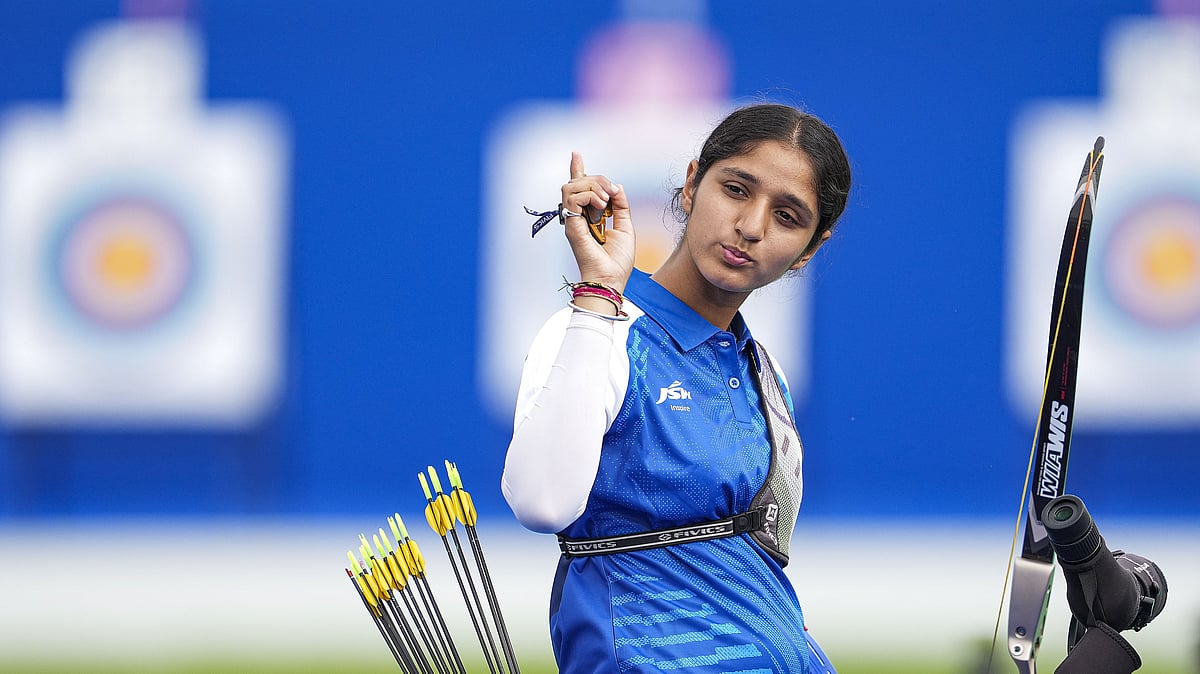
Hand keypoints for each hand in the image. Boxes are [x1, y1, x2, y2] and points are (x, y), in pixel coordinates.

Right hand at [561, 152, 634, 291]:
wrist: (611, 278)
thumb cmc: (617, 261)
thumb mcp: (626, 226)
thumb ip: (621, 205)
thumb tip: (617, 186)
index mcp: (589, 216)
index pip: (579, 188)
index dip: (577, 169)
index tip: (576, 154)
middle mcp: (578, 216)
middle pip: (578, 182)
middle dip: (598, 179)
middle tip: (613, 193)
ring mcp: (572, 220)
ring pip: (572, 186)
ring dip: (593, 186)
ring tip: (607, 200)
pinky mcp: (571, 225)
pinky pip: (573, 198)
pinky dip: (589, 196)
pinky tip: (602, 206)